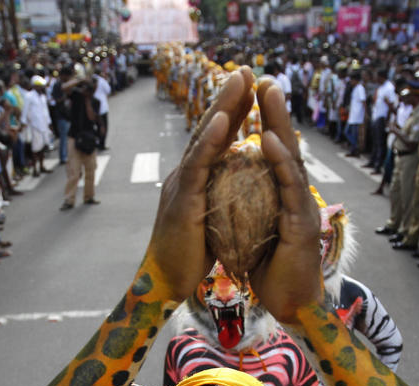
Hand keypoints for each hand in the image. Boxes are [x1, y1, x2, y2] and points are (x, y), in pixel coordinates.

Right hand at [145, 67, 255, 302]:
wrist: (167, 283)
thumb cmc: (191, 258)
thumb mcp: (213, 220)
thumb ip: (221, 198)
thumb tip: (237, 188)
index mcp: (195, 179)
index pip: (216, 139)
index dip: (232, 112)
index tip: (251, 88)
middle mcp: (185, 175)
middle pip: (208, 129)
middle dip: (228, 98)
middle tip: (246, 69)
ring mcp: (181, 184)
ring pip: (202, 139)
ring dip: (221, 107)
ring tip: (238, 80)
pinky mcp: (182, 200)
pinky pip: (197, 165)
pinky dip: (209, 141)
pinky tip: (222, 120)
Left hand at [247, 78, 322, 323]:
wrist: (291, 304)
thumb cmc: (274, 269)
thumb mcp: (256, 228)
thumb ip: (251, 206)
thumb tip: (236, 189)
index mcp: (282, 195)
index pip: (272, 152)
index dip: (264, 123)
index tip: (252, 92)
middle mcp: (295, 195)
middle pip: (286, 145)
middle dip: (276, 110)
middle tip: (266, 77)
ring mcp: (301, 207)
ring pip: (291, 159)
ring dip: (281, 123)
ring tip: (270, 93)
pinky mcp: (300, 225)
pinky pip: (289, 189)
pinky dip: (281, 163)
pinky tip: (271, 142)